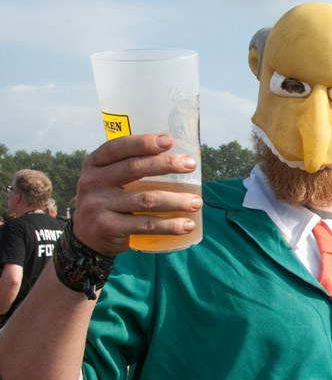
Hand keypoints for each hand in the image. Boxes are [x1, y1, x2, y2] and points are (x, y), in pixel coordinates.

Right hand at [73, 134, 201, 255]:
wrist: (87, 238)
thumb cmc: (109, 200)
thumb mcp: (107, 179)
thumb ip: (128, 166)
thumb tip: (176, 155)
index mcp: (93, 164)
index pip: (118, 147)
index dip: (144, 142)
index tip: (169, 140)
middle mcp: (92, 182)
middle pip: (134, 168)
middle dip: (167, 164)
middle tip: (191, 165)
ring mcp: (98, 205)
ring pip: (146, 199)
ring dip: (177, 200)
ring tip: (197, 202)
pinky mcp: (108, 228)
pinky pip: (146, 224)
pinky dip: (170, 225)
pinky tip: (188, 224)